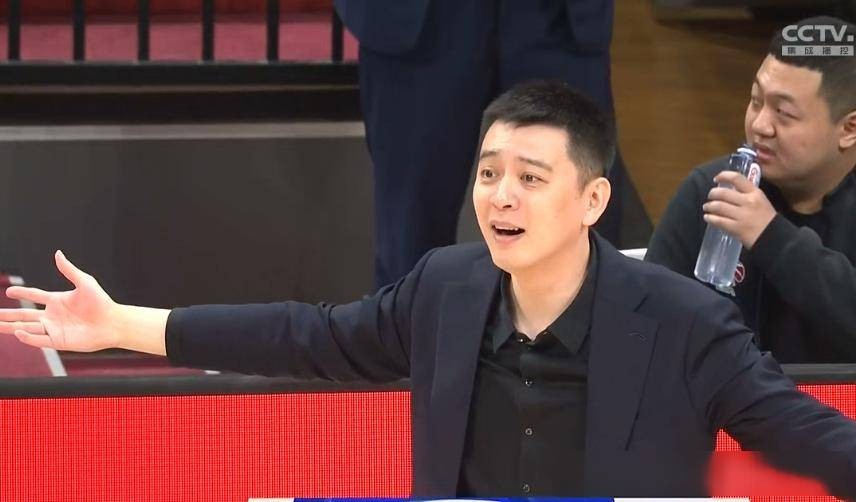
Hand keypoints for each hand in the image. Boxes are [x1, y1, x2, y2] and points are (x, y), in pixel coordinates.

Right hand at [0, 250, 119, 351]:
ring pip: (27, 328)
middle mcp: (53, 315)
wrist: (113, 322)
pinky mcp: (59, 341)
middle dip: (9, 315)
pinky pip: (39, 340)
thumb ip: (69, 270)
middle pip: (25, 315)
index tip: (9, 291)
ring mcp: (54, 329)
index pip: (35, 295)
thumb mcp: (85, 282)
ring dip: (11, 327)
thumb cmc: (102, 302)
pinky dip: (28, 337)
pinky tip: (18, 332)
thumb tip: (57, 253)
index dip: (22, 293)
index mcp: (58, 300)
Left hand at [703, 171, 776, 248]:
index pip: (737, 178)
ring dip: (709, 206)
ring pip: (718, 206)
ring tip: (707, 207)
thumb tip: (729, 190)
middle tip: (710, 196)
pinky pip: (718, 220)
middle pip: (723, 193)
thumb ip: (747, 194)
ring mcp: (742, 215)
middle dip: (712, 194)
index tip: (716, 179)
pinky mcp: (736, 228)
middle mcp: (748, 202)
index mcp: (755, 193)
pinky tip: (708, 217)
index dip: (723, 176)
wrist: (775, 238)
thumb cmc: (767, 219)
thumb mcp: (761, 201)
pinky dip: (710, 218)